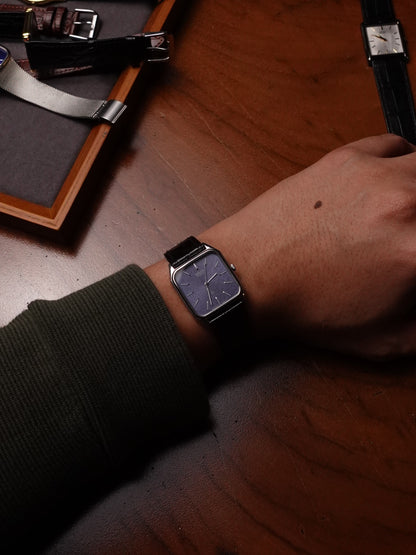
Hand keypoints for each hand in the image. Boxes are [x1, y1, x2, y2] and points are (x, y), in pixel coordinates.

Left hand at [199, 134, 415, 359]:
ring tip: (407, 215)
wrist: (249, 276)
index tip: (414, 262)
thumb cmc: (308, 309)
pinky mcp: (348, 157)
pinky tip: (393, 186)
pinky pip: (399, 146)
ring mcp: (377, 173)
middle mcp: (406, 203)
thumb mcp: (385, 340)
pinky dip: (405, 164)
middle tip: (408, 242)